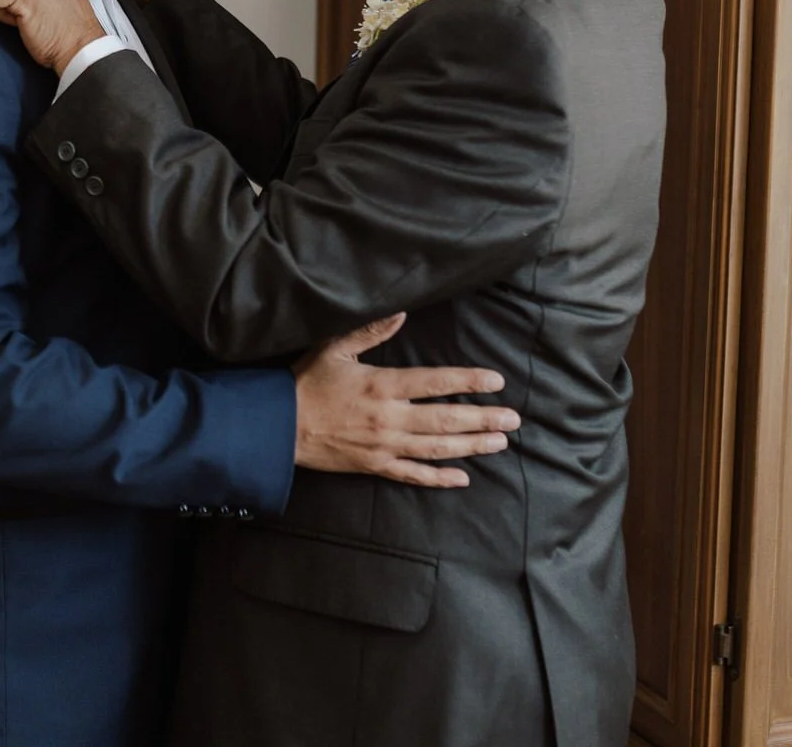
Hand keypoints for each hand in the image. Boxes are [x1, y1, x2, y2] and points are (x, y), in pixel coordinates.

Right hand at [291, 313, 519, 487]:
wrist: (279, 427)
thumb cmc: (306, 383)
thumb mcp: (334, 349)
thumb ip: (370, 331)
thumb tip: (401, 314)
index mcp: (382, 385)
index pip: (436, 382)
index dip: (468, 381)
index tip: (495, 381)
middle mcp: (389, 418)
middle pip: (446, 420)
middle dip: (483, 418)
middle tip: (513, 419)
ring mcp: (384, 445)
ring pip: (437, 448)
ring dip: (471, 445)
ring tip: (499, 443)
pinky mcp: (375, 466)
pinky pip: (413, 475)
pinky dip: (439, 478)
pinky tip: (462, 478)